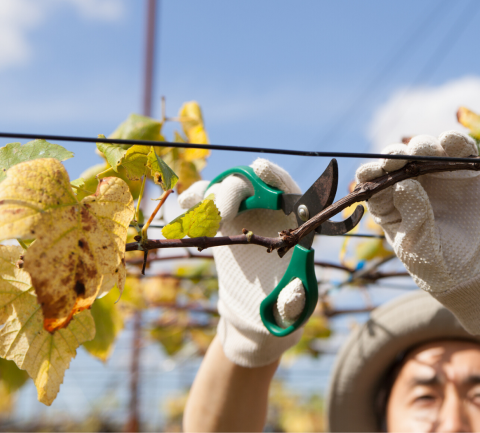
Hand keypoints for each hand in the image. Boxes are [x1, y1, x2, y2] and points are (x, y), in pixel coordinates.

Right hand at [179, 159, 304, 366]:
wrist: (257, 309)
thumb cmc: (282, 304)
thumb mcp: (292, 306)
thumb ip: (293, 301)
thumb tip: (294, 292)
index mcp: (294, 224)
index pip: (289, 189)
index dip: (276, 176)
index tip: (261, 170)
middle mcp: (269, 211)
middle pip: (252, 185)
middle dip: (233, 193)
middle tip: (219, 215)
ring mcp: (244, 212)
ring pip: (225, 189)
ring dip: (209, 197)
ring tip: (196, 217)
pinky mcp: (221, 219)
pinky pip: (206, 200)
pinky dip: (194, 199)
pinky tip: (185, 206)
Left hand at [355, 132, 479, 334]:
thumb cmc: (440, 266)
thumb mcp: (420, 247)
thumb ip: (413, 216)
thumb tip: (404, 183)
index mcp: (389, 205)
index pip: (373, 181)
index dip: (372, 171)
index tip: (376, 170)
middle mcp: (410, 186)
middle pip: (397, 159)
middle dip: (396, 154)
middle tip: (400, 158)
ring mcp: (437, 177)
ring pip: (425, 149)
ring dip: (422, 146)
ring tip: (426, 152)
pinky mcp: (465, 172)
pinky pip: (458, 150)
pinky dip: (453, 141)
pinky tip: (448, 142)